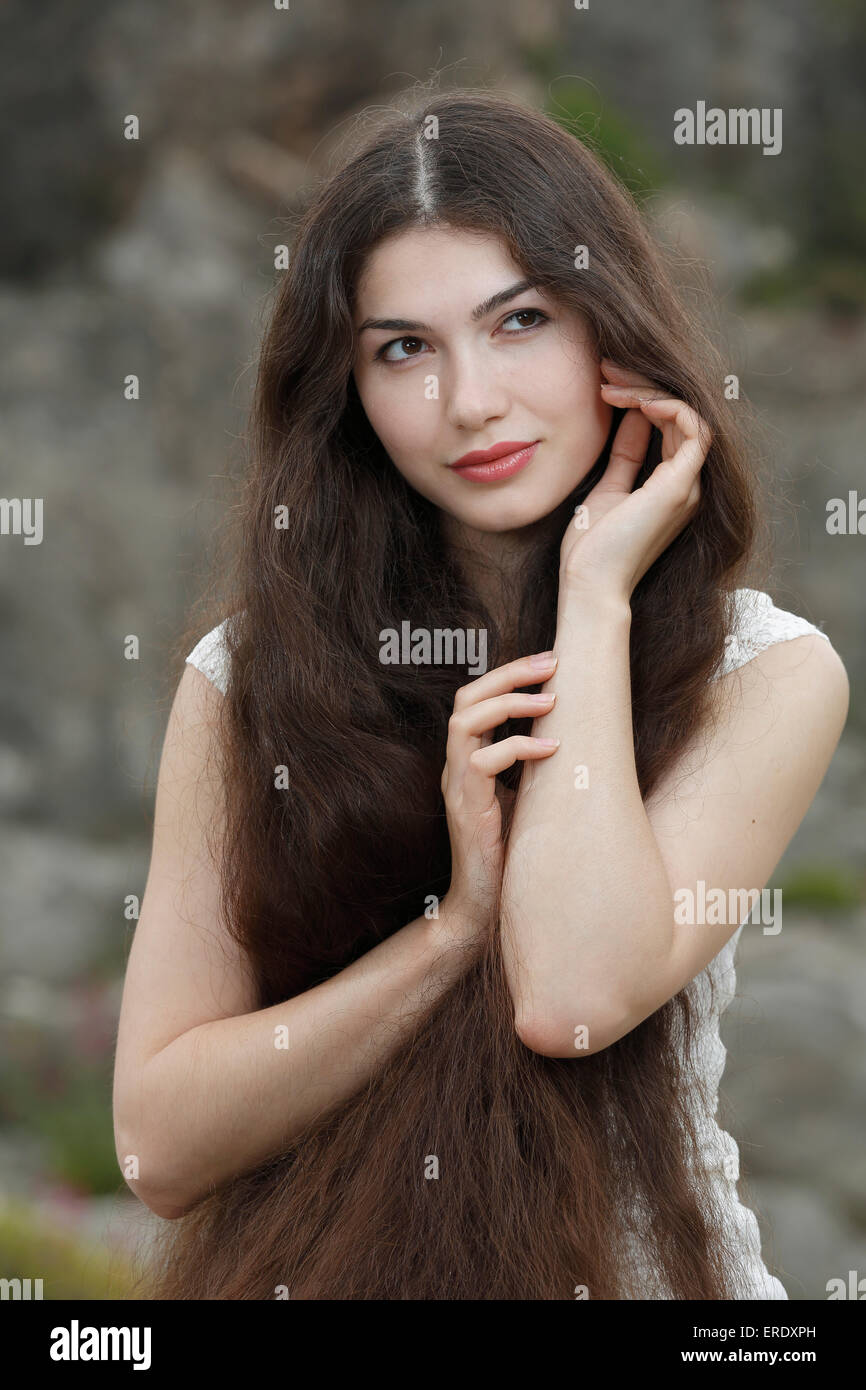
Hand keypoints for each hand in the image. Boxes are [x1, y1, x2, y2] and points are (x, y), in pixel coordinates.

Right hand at [439, 653, 560, 944]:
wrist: (482, 908)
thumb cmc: (511, 856)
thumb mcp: (529, 799)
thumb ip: (538, 768)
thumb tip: (580, 736)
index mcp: (470, 759)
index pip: (477, 697)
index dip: (509, 674)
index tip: (552, 662)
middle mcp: (457, 765)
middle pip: (466, 696)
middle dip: (510, 672)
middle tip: (552, 663)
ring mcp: (458, 785)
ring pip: (465, 719)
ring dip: (510, 702)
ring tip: (551, 700)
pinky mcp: (466, 808)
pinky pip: (481, 761)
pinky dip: (517, 747)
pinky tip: (551, 749)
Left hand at [559, 358, 711, 602]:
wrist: (589, 585)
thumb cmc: (592, 549)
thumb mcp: (607, 489)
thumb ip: (625, 455)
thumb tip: (630, 417)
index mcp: (672, 487)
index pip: (671, 425)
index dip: (641, 396)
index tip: (603, 383)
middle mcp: (687, 485)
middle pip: (679, 415)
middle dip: (642, 384)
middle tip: (605, 368)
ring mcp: (688, 486)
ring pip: (687, 415)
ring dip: (650, 390)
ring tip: (610, 382)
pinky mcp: (679, 488)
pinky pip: (693, 429)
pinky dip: (668, 406)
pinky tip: (634, 399)